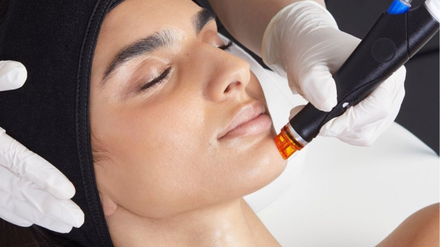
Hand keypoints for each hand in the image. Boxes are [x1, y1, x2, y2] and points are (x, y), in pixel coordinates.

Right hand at [0, 60, 83, 232]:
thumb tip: (19, 71)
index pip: (18, 161)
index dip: (43, 177)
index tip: (67, 191)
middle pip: (17, 190)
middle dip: (48, 207)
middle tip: (76, 219)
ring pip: (7, 201)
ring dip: (36, 214)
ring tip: (64, 224)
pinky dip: (11, 212)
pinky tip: (29, 220)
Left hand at [262, 1, 405, 145]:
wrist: (311, 53)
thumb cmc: (315, 52)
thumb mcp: (308, 65)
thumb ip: (316, 83)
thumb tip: (328, 104)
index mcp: (383, 69)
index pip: (378, 106)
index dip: (351, 120)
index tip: (327, 124)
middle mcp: (389, 88)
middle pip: (371, 124)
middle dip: (338, 126)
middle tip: (312, 115)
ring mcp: (384, 104)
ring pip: (364, 134)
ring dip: (337, 130)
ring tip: (316, 113)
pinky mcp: (372, 116)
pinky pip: (359, 135)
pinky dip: (339, 131)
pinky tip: (327, 118)